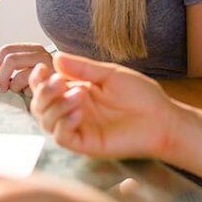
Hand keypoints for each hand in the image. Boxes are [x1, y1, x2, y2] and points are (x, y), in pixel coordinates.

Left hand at [0, 43, 54, 94]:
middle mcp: (40, 52)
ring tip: (20, 91)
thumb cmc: (47, 90)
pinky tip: (32, 94)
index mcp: (34, 50)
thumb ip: (15, 71)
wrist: (69, 100)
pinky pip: (23, 79)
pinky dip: (23, 90)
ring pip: (13, 65)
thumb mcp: (29, 76)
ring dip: (12, 83)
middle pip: (8, 56)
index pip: (8, 49)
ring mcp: (45, 61)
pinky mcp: (49, 73)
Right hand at [29, 53, 176, 159]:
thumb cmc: (141, 96)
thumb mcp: (110, 75)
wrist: (162, 119)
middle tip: (58, 82)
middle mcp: (73, 110)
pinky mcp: (85, 144)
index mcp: (77, 91)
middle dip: (43, 92)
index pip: (46, 87)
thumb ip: (83, 68)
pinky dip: (63, 124)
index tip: (42, 68)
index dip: (38, 79)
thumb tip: (56, 57)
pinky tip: (77, 113)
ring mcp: (78, 128)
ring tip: (78, 95)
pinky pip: (62, 137)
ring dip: (55, 106)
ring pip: (47, 121)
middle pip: (40, 105)